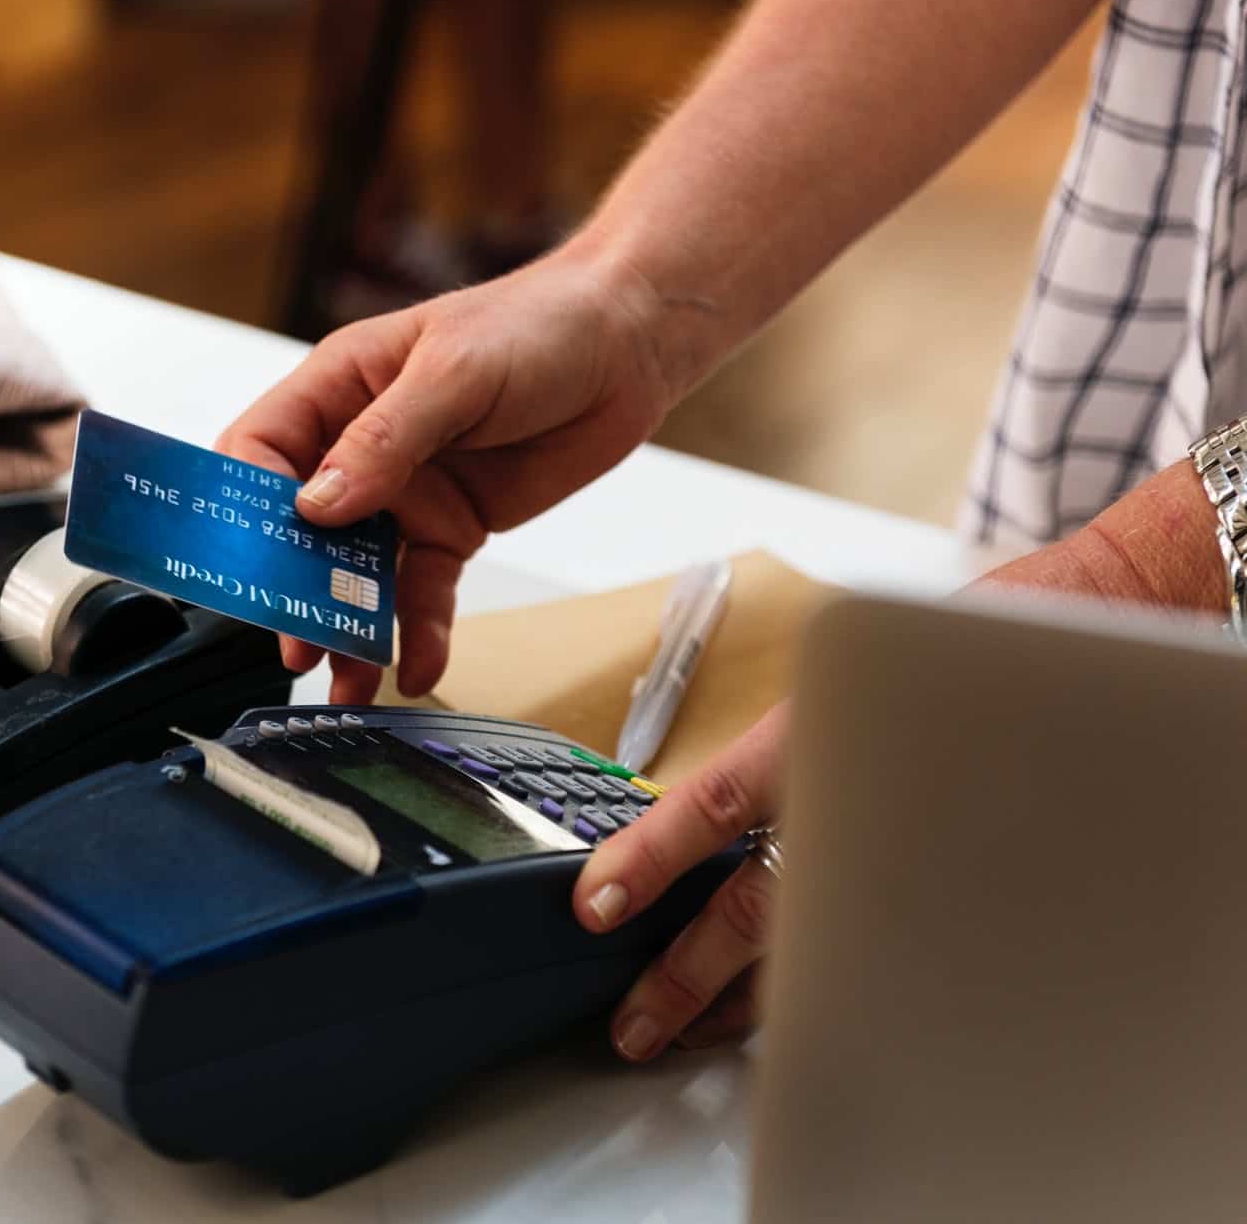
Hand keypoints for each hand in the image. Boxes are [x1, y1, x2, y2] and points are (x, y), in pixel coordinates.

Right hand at [218, 250, 677, 703]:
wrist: (629, 345)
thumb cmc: (538, 325)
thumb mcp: (453, 373)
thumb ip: (384, 441)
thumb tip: (315, 505)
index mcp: (338, 387)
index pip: (261, 451)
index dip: (245, 509)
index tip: (250, 564)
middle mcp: (360, 444)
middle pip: (300, 528)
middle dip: (292, 588)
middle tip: (294, 641)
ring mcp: (406, 492)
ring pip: (356, 572)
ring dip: (347, 627)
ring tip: (344, 679)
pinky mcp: (453, 527)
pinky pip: (424, 590)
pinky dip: (419, 632)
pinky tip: (417, 668)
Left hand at [572, 458, 1226, 1059]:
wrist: (1067, 631)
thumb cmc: (941, 651)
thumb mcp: (834, 681)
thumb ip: (770, 752)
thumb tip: (692, 821)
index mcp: (813, 735)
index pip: (712, 806)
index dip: (648, 857)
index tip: (595, 902)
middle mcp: (851, 795)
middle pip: (752, 906)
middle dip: (684, 974)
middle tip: (632, 1019)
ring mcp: (899, 843)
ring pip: (807, 941)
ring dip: (741, 996)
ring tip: (687, 1032)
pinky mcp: (937, 874)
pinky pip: (866, 943)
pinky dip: (817, 978)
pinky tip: (779, 1007)